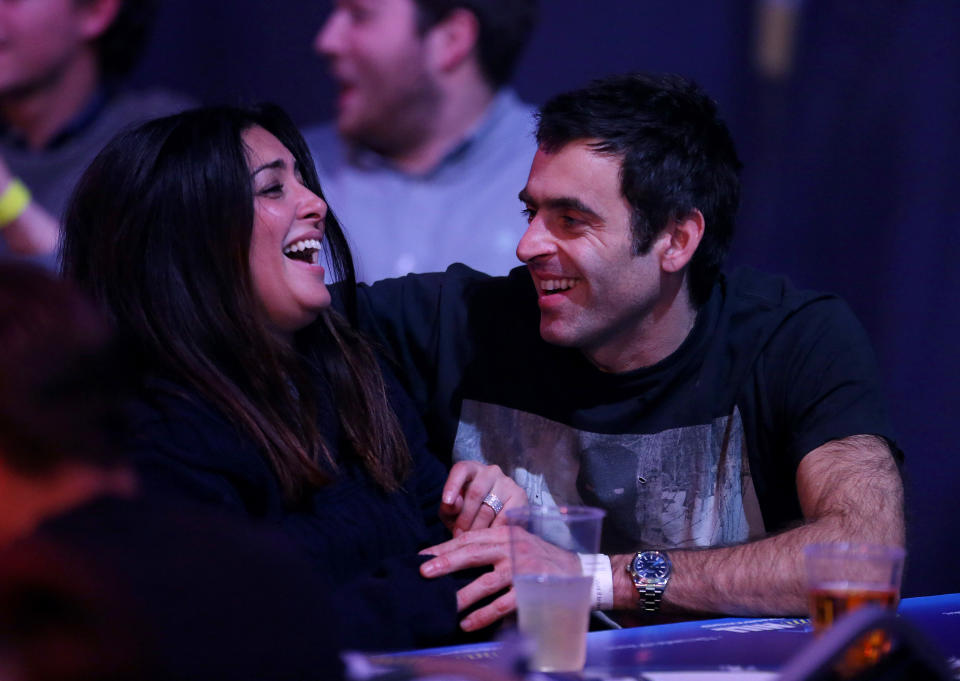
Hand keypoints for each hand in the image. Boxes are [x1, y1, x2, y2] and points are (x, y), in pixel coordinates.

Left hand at [420, 526, 578, 630]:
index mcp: (506, 533)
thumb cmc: (541, 558)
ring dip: (462, 595)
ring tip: (444, 605)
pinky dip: (483, 616)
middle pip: (473, 552)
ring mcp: (523, 569)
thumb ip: (491, 547)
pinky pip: (503, 605)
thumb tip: (454, 559)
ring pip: (486, 582)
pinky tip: (468, 623)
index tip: (423, 555)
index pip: (470, 538)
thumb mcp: (517, 543)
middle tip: (423, 572)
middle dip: (446, 562)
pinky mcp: (532, 591)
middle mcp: (512, 547)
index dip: (445, 546)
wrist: (580, 571)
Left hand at [439, 461, 526, 535]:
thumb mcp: (453, 512)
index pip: (461, 470)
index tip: (447, 501)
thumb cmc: (468, 514)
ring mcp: (507, 482)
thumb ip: (449, 508)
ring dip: (477, 528)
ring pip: (489, 508)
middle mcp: (490, 471)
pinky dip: (494, 531)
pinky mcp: (519, 496)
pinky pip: (504, 517)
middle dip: (465, 518)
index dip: (453, 484)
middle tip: (458, 536)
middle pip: (475, 493)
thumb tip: (452, 503)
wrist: (498, 521)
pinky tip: (489, 539)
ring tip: (471, 542)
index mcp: (471, 470)